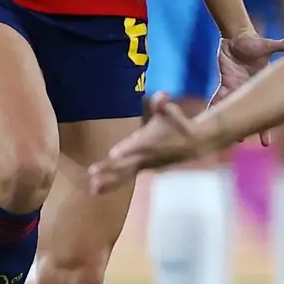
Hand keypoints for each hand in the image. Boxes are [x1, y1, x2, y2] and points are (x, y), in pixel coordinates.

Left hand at [88, 93, 210, 193]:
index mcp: (148, 141)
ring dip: (109, 181)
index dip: (126, 149)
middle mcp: (145, 156)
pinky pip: (125, 178)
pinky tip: (96, 190)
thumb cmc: (177, 124)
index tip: (113, 154)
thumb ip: (162, 104)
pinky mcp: (141, 169)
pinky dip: (112, 184)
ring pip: (124, 175)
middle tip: (92, 172)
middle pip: (126, 163)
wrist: (192, 145)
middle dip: (110, 169)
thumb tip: (162, 94)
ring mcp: (143, 165)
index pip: (136, 146)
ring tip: (93, 188)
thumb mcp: (170, 111)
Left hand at [215, 28, 283, 145]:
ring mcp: (240, 88)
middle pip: (260, 111)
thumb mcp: (268, 44)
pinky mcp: (226, 85)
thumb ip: (283, 44)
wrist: (236, 37)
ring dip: (240, 123)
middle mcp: (254, 89)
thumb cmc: (254, 42)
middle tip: (265, 143)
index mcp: (267, 82)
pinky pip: (221, 98)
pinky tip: (214, 120)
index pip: (281, 98)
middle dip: (264, 128)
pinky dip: (218, 107)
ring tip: (240, 140)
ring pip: (241, 110)